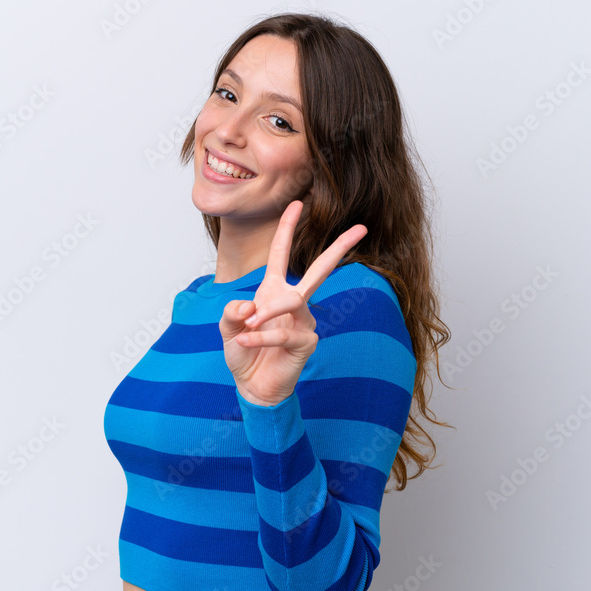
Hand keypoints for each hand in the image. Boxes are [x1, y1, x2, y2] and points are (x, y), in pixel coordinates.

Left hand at [218, 200, 367, 406]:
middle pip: (320, 270)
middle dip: (339, 248)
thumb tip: (249, 305)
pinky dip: (262, 336)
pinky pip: (284, 332)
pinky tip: (246, 342)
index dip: (287, 229)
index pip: (280, 254)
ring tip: (245, 330)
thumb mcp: (228, 329)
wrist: (253, 386)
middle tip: (362, 228)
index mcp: (273, 291)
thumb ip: (232, 313)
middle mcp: (294, 302)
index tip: (297, 204)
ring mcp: (304, 321)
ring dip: (264, 316)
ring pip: (290, 303)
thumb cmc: (244, 354)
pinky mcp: (307, 341)